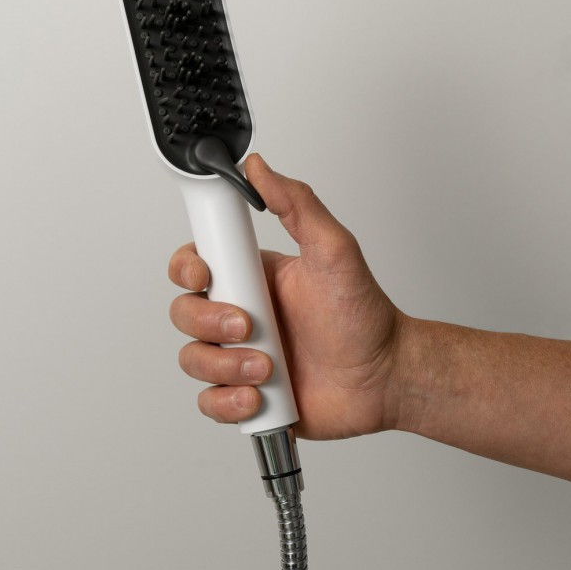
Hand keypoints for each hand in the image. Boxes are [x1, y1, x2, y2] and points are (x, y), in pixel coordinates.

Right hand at [167, 154, 404, 438]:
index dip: (188, 269)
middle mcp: (240, 315)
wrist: (386, 377)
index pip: (194, 264)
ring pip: (193, 359)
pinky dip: (227, 402)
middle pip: (184, 313)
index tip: (204, 274)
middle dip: (210, 322)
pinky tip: (258, 395)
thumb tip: (259, 167)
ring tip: (267, 368)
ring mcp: (240, 357)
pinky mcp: (246, 396)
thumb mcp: (335, 249)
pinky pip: (209, 401)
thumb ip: (297, 204)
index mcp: (253, 277)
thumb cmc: (365, 315)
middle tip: (250, 325)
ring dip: (225, 365)